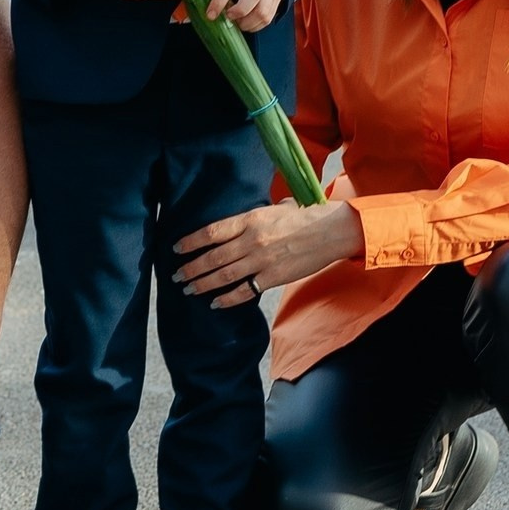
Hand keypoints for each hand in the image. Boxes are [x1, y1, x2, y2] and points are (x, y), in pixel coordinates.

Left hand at [173, 201, 363, 308]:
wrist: (331, 231)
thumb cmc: (306, 216)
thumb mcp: (276, 207)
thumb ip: (257, 216)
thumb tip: (244, 222)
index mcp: (250, 220)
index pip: (211, 232)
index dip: (191, 242)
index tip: (177, 248)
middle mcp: (251, 241)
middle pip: (212, 257)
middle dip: (191, 268)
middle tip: (177, 275)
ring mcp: (261, 261)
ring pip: (224, 276)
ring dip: (203, 284)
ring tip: (189, 289)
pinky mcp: (273, 277)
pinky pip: (244, 291)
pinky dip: (227, 299)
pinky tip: (215, 302)